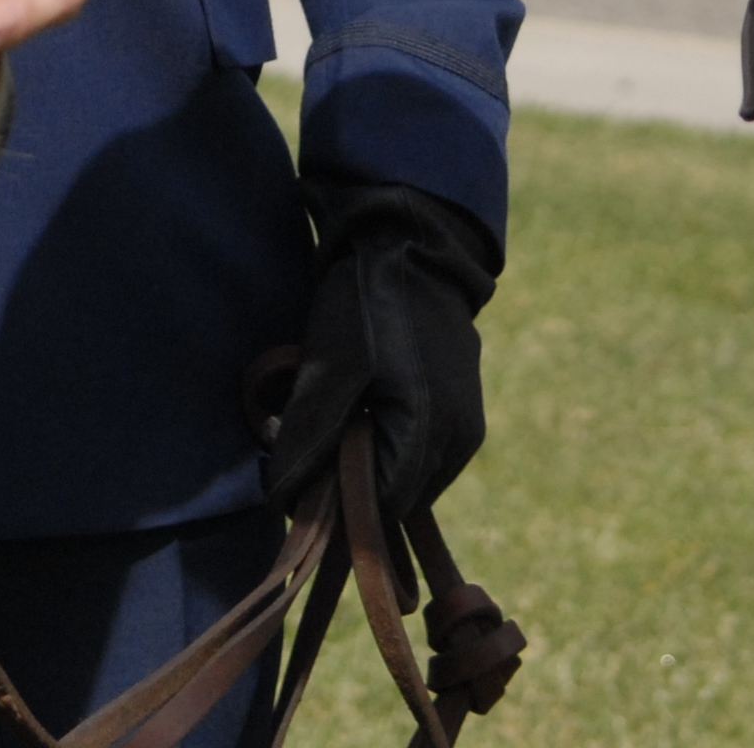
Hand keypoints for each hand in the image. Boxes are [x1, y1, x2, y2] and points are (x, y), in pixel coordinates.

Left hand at [263, 177, 502, 518]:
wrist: (413, 245)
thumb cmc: (366, 304)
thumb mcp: (329, 368)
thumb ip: (311, 438)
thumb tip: (286, 499)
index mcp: (431, 434)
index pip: (381, 507)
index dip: (337, 502)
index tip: (299, 479)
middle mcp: (460, 439)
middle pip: (398, 495)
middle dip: (354, 481)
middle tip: (312, 444)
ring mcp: (467, 422)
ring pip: (410, 473)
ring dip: (372, 461)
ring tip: (337, 418)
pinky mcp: (463, 404)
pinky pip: (422, 447)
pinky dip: (390, 440)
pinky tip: (361, 405)